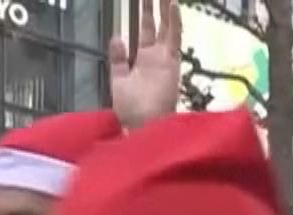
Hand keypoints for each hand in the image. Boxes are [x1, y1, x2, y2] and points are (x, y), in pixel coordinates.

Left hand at [108, 0, 180, 130]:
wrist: (143, 125)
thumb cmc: (131, 110)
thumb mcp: (118, 80)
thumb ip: (118, 59)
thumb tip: (118, 36)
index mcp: (144, 60)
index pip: (146, 31)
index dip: (145, 14)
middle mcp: (157, 57)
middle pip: (158, 26)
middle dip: (156, 7)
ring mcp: (166, 59)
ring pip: (168, 27)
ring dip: (167, 9)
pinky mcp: (172, 63)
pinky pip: (174, 39)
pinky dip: (174, 22)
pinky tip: (173, 5)